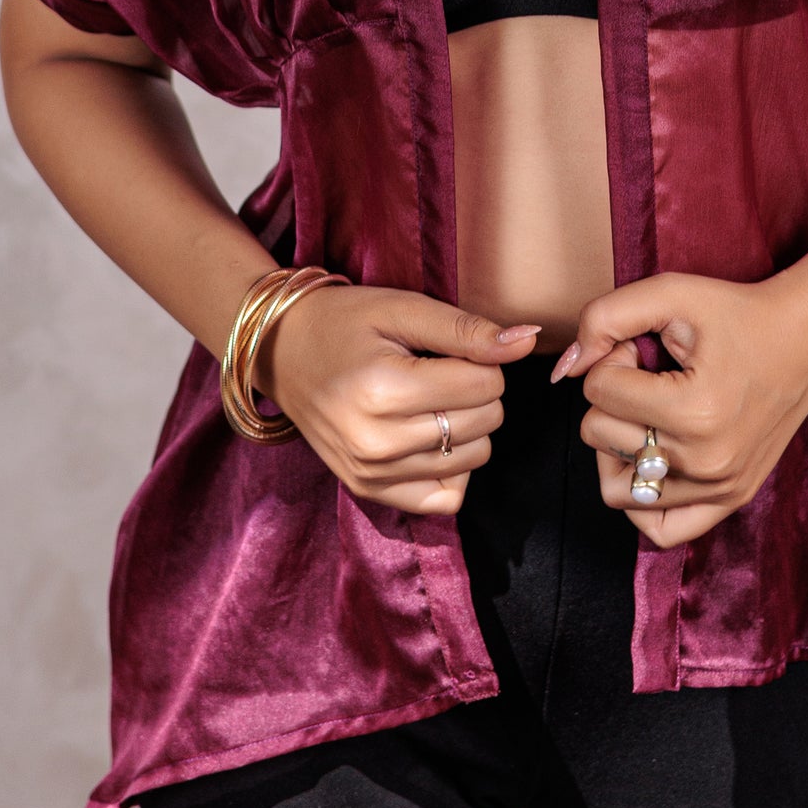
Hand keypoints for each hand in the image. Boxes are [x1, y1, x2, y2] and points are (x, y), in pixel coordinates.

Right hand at [261, 286, 539, 515]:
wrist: (280, 351)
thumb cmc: (342, 322)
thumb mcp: (402, 308)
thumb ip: (466, 329)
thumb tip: (527, 341)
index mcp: (384, 390)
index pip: (485, 383)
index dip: (481, 358)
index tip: (450, 348)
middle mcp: (377, 442)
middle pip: (485, 422)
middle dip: (478, 390)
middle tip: (440, 370)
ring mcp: (372, 473)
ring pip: (473, 459)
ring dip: (468, 427)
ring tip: (432, 399)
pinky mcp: (369, 491)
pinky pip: (446, 499)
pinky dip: (453, 469)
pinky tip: (432, 437)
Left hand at [555, 270, 807, 547]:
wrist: (806, 339)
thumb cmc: (738, 313)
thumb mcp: (671, 293)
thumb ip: (604, 317)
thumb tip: (567, 368)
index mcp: (693, 411)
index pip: (598, 390)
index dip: (613, 356)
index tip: (645, 347)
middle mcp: (706, 461)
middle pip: (599, 436)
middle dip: (614, 395)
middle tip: (650, 372)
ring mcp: (719, 488)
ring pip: (616, 487)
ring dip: (618, 443)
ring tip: (648, 412)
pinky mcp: (730, 500)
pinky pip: (659, 528)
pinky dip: (641, 499)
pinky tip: (649, 458)